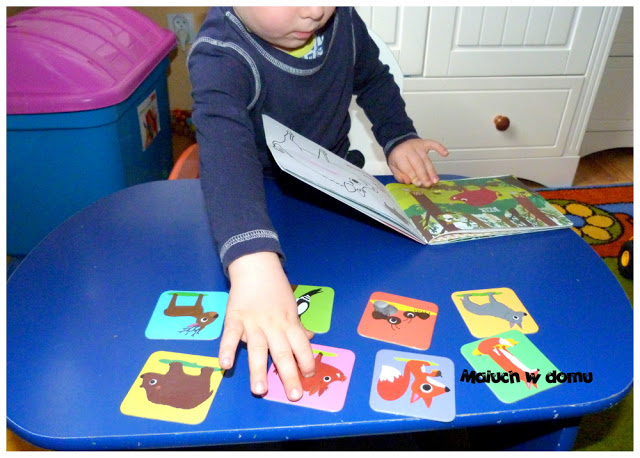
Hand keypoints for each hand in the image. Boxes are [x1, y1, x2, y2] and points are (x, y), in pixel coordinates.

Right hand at [220, 251, 314, 400]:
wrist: (256, 266)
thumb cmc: (275, 287)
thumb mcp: (291, 305)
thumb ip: (298, 325)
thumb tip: (310, 339)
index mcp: (289, 322)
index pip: (301, 345)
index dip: (307, 360)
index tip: (309, 377)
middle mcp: (273, 325)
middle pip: (283, 352)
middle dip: (289, 375)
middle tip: (294, 396)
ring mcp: (253, 323)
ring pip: (258, 349)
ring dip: (259, 370)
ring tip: (260, 391)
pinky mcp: (235, 318)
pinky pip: (230, 336)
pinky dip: (227, 350)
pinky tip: (225, 366)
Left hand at [387, 138, 448, 186]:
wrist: (398, 142)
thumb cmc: (397, 158)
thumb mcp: (393, 167)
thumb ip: (399, 175)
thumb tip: (409, 181)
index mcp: (399, 156)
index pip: (407, 167)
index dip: (413, 176)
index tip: (419, 184)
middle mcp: (409, 150)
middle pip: (418, 163)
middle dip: (423, 175)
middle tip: (428, 184)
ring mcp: (418, 146)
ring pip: (426, 159)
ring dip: (431, 170)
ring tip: (435, 180)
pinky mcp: (425, 143)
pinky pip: (433, 144)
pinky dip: (440, 148)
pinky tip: (446, 154)